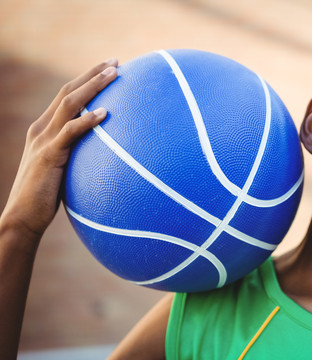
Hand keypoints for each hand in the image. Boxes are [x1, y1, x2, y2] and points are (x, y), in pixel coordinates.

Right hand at [1, 58, 117, 241]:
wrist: (23, 217)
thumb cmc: (46, 196)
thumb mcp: (64, 168)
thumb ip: (78, 154)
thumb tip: (105, 153)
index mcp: (45, 129)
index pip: (67, 95)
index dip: (87, 79)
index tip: (109, 68)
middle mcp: (42, 128)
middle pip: (68, 91)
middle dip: (93, 74)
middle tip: (116, 62)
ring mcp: (43, 140)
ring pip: (69, 104)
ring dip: (93, 87)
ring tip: (115, 74)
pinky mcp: (48, 155)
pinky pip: (69, 133)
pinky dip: (87, 120)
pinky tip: (105, 113)